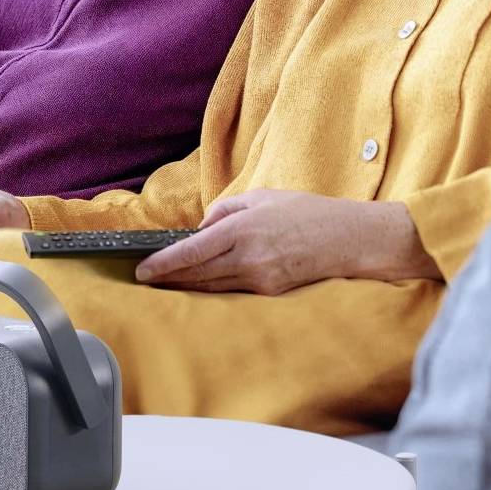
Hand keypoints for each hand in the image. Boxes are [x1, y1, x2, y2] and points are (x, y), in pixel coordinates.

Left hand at [134, 189, 439, 294]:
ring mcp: (261, 278)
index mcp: (243, 229)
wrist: (348, 237)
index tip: (142, 270)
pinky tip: (201, 284)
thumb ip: (226, 211)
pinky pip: (233, 290)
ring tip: (167, 283)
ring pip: (212, 287)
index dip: (163, 264)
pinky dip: (214, 287)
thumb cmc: (305, 211)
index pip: (192, 251)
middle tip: (147, 279)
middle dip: (169, 278)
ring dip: (187, 286)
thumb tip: (201, 228)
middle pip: (197, 275)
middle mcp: (249, 257)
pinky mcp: (271, 292)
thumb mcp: (262, 197)